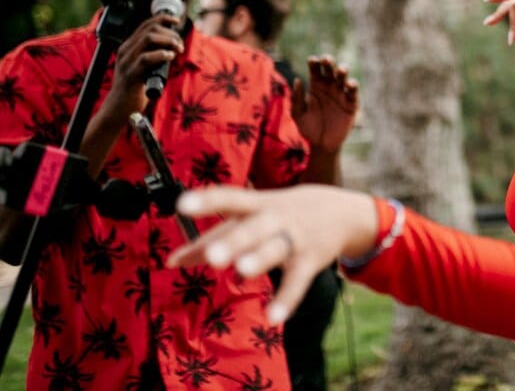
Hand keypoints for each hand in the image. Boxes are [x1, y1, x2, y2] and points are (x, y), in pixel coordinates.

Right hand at [104, 15, 184, 117]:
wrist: (119, 108)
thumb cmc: (134, 88)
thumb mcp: (142, 66)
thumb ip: (152, 55)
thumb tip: (173, 46)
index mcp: (128, 47)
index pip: (145, 24)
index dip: (163, 18)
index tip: (176, 21)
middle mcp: (125, 51)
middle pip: (150, 29)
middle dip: (170, 34)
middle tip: (179, 45)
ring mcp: (127, 62)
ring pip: (148, 39)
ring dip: (168, 41)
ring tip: (177, 50)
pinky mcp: (131, 75)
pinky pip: (146, 59)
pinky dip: (161, 55)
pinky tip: (170, 57)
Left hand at [167, 184, 377, 323]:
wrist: (342, 211)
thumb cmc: (283, 213)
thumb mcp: (251, 217)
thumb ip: (211, 239)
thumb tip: (170, 262)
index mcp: (257, 205)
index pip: (230, 199)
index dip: (207, 201)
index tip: (182, 204)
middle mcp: (275, 219)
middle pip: (253, 228)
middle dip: (235, 241)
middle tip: (214, 257)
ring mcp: (295, 239)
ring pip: (276, 249)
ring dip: (260, 260)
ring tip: (241, 272)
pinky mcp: (310, 261)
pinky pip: (297, 282)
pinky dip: (286, 299)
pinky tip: (272, 317)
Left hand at [292, 56, 358, 152]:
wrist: (322, 145)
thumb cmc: (308, 128)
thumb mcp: (298, 115)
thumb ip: (296, 99)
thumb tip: (297, 80)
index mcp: (316, 86)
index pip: (315, 70)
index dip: (314, 63)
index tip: (312, 60)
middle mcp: (329, 87)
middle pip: (330, 70)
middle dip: (329, 62)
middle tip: (326, 59)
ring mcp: (341, 94)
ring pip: (343, 78)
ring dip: (343, 71)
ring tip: (341, 70)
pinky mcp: (351, 104)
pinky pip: (353, 93)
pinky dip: (353, 86)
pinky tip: (350, 84)